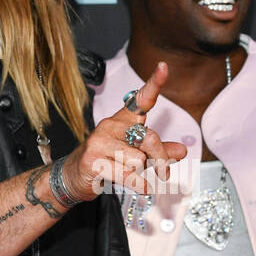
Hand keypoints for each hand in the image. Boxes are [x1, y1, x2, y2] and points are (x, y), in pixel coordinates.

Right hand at [61, 61, 188, 201]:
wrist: (73, 177)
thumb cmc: (106, 161)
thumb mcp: (137, 155)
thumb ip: (159, 152)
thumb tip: (182, 150)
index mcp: (122, 120)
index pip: (140, 100)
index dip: (154, 84)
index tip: (163, 67)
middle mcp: (110, 126)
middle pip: (149, 138)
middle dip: (160, 158)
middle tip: (163, 172)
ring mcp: (99, 142)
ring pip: (138, 159)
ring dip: (140, 172)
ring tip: (129, 174)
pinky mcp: (93, 160)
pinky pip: (127, 174)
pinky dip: (138, 184)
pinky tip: (142, 188)